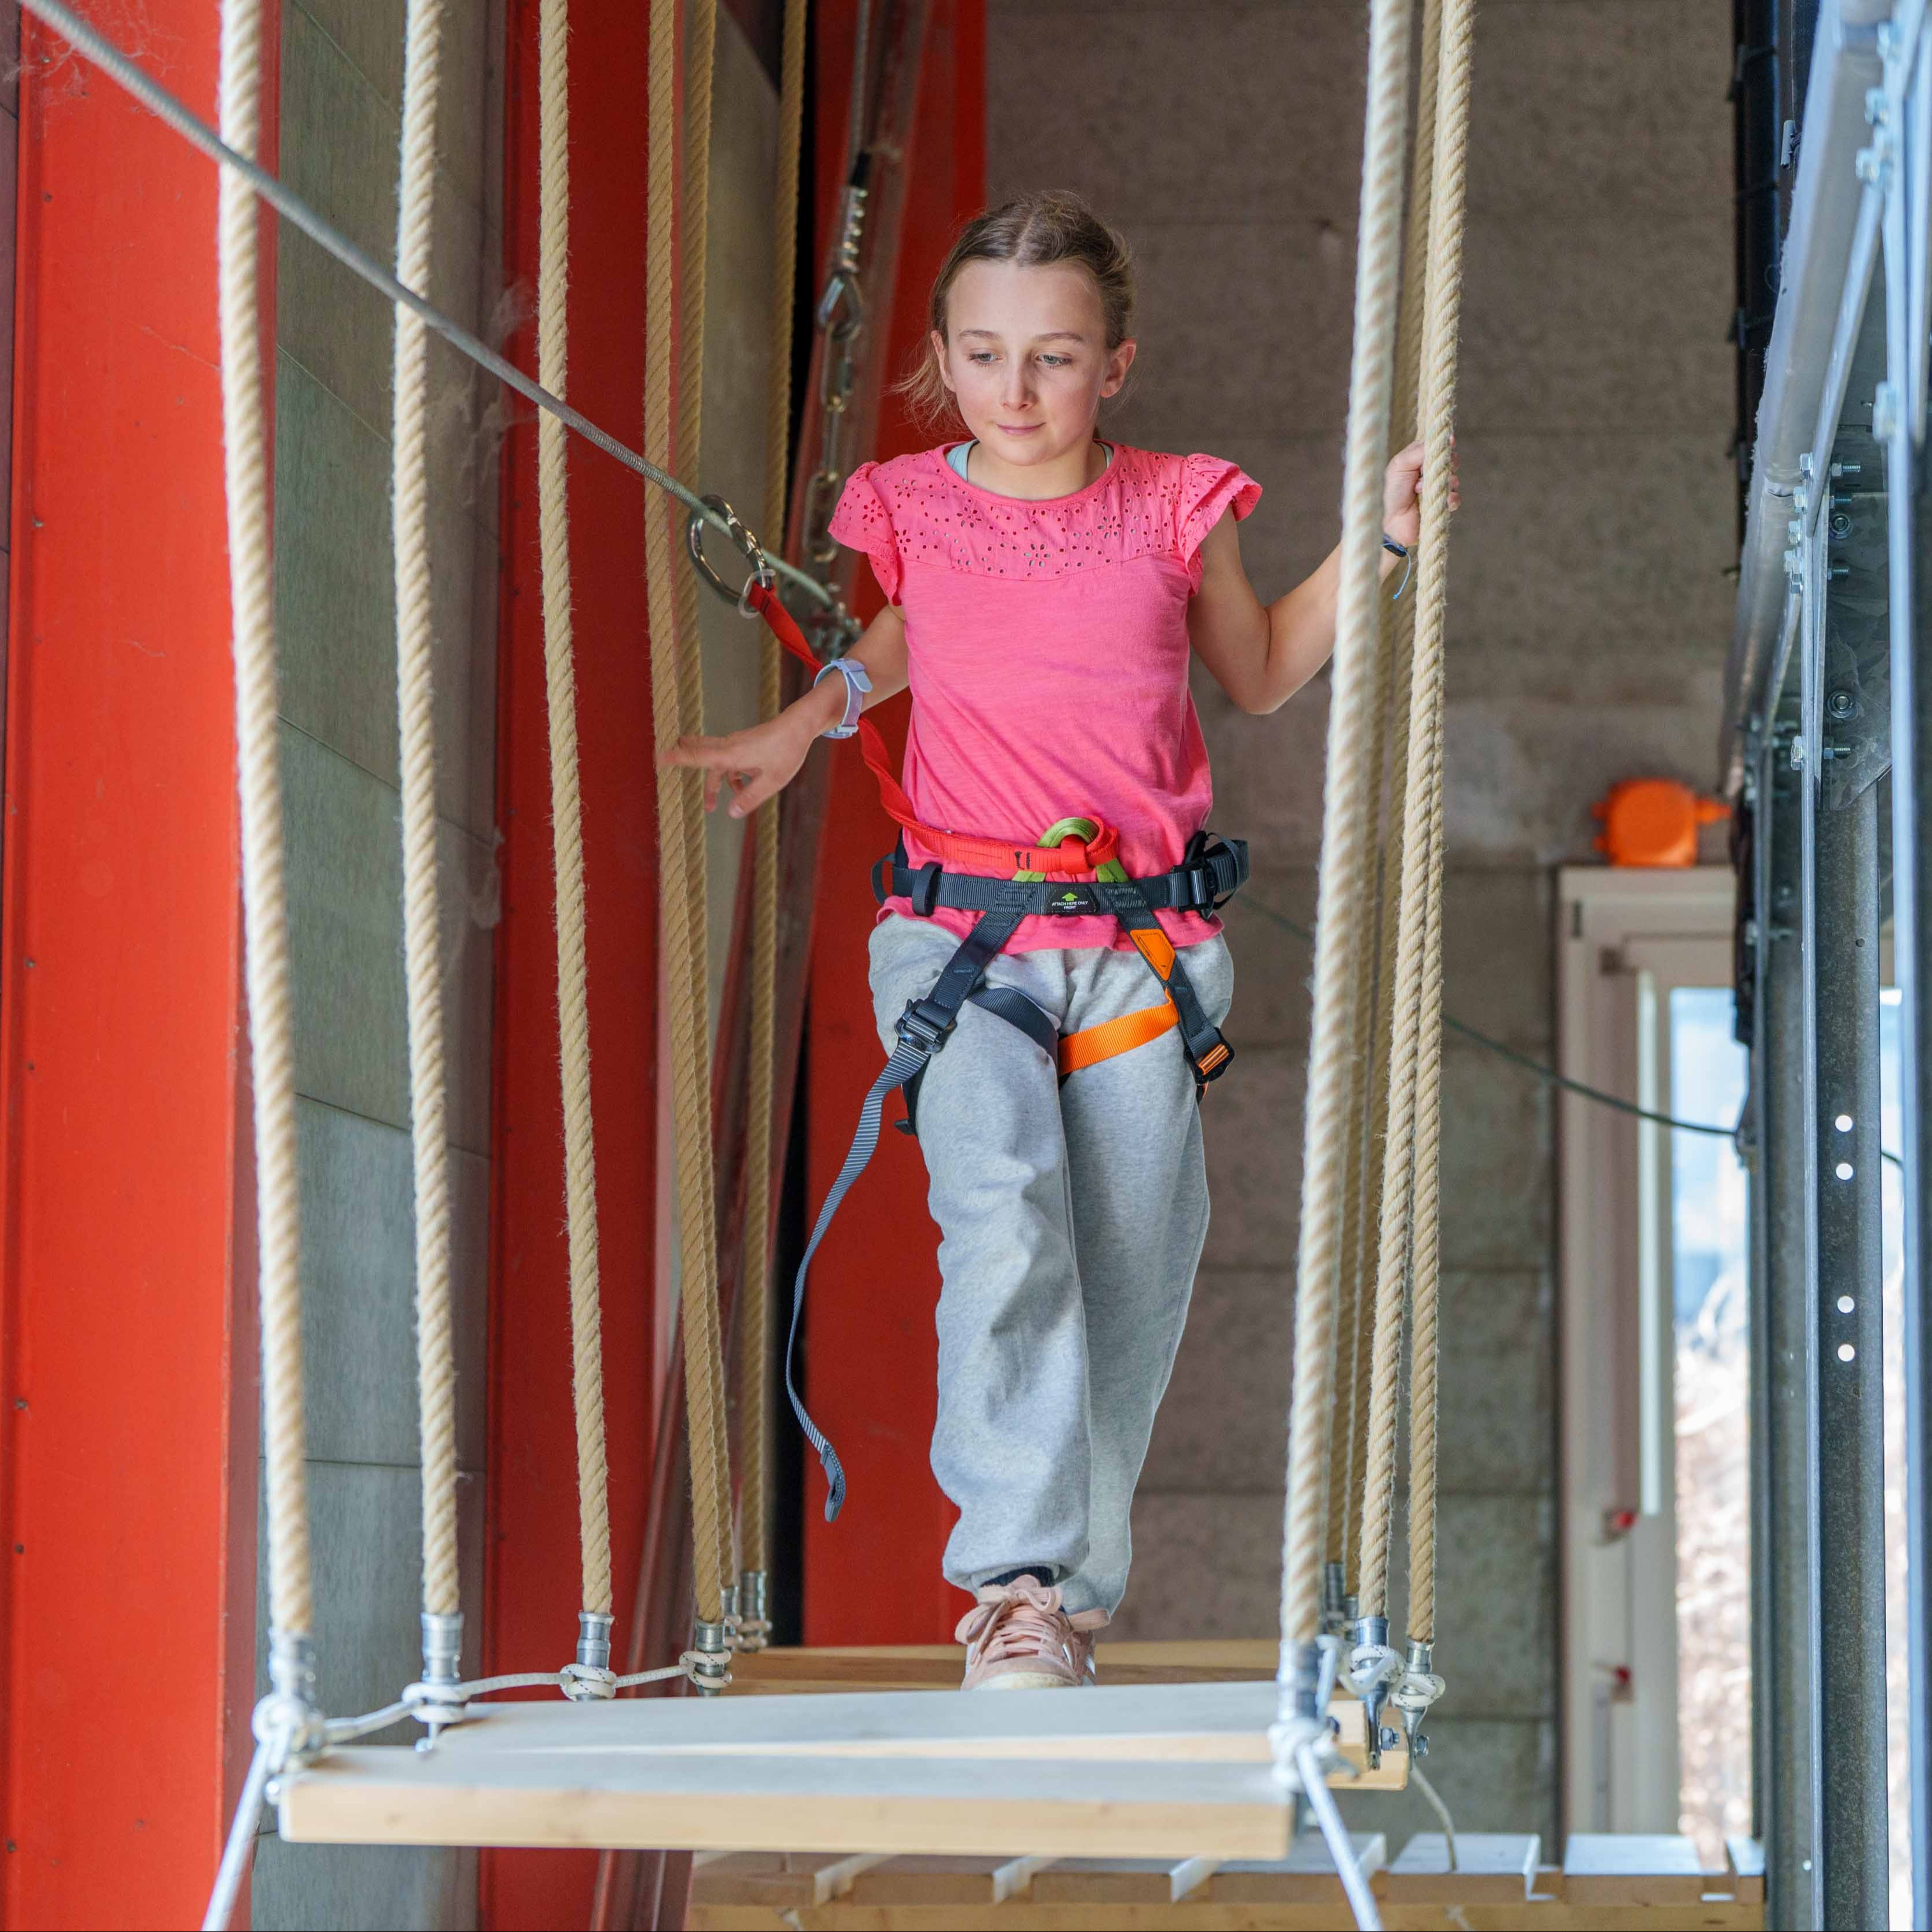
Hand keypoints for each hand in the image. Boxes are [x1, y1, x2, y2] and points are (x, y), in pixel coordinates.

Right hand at [662, 682, 838, 817]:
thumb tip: (731, 813)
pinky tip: (741, 789)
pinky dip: (730, 776)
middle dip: (683, 759)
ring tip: (711, 806)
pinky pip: (729, 761)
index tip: (658, 757)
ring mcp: (736, 744)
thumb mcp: (771, 782)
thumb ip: (750, 798)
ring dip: (713, 783)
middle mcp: (729, 747)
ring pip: (715, 762)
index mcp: (731, 755)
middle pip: (699, 753)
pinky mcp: (744, 744)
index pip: (697, 757)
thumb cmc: (786, 752)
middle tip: (661, 759)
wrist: (798, 727)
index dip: (677, 758)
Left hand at [1381, 436, 1459, 550]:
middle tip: (1424, 474)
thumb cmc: (1391, 492)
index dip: (1442, 446)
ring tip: (1420, 492)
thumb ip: (1419, 451)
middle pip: (1451, 460)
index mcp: (1418, 459)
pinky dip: (1449, 499)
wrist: (1390, 524)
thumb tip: (1446, 439)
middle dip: (1443, 465)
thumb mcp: (1400, 465)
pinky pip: (1456, 498)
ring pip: (1455, 479)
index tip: (1446, 445)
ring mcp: (1437, 489)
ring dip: (1441, 484)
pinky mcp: (1443, 505)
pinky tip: (1436, 502)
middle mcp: (1430, 472)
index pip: (1439, 446)